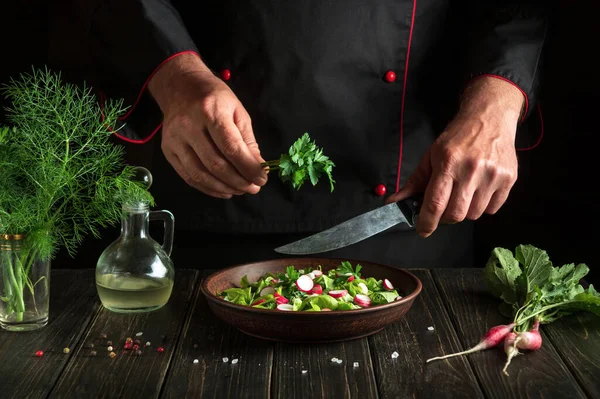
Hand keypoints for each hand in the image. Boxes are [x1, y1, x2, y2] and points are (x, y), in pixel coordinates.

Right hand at [148, 53, 266, 198]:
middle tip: (253, 188)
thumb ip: (247, 140)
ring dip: (224, 188)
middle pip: (215, 164)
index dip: (248, 168)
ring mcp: (175, 140)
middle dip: (238, 181)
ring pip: (200, 175)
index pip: (231, 147)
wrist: (179, 86)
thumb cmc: (214, 97)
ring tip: (240, 190)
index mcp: (210, 111)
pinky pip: (188, 177)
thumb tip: (257, 167)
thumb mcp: (237, 110)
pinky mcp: (167, 150)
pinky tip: (223, 190)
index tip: (262, 179)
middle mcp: (189, 126)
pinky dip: (208, 188)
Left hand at [387, 77, 523, 236]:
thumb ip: (415, 182)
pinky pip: (493, 209)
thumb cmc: (457, 138)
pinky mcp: (509, 179)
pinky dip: (483, 206)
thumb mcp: (431, 156)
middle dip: (445, 218)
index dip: (427, 222)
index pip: (435, 202)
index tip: (422, 230)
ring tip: (463, 193)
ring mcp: (493, 175)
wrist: (489, 118)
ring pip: (474, 214)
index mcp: (448, 163)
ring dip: (465, 211)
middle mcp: (472, 170)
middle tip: (443, 209)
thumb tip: (395, 201)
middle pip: (456, 214)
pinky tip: (479, 190)